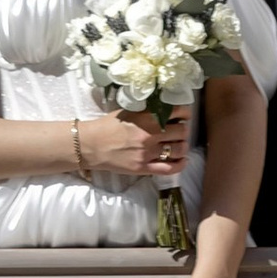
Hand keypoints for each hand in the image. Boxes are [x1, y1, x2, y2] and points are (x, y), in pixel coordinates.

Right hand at [75, 110, 190, 183]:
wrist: (91, 145)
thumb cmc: (108, 126)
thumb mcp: (128, 111)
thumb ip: (148, 110)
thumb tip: (166, 108)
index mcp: (146, 117)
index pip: (177, 112)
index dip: (185, 113)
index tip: (184, 115)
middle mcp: (149, 134)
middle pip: (181, 131)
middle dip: (183, 130)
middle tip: (179, 130)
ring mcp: (147, 153)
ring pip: (179, 149)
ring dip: (183, 145)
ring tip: (179, 144)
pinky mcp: (144, 168)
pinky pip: (169, 169)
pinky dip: (180, 164)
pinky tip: (182, 160)